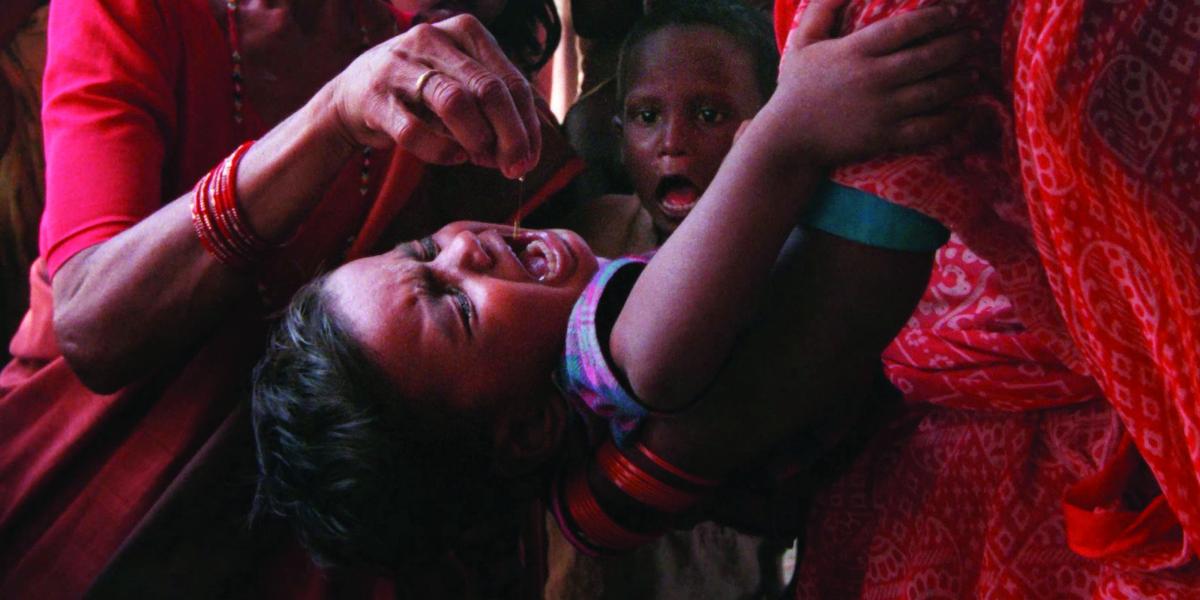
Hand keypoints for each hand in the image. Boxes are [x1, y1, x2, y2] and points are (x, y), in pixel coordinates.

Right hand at [329, 14, 540, 177]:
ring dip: (476, 140)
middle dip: (510, 136)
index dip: (527, 125)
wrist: (353, 95)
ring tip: (480, 158)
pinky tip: (452, 157)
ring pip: (455, 103)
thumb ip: (495, 109)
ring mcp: (401, 65)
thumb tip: (525, 152)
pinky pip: (415, 132)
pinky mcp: (376, 98)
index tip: (530, 158)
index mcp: (465, 32)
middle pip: (488, 90)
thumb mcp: (461, 82)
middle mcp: (433, 40)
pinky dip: (440, 151)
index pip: (512, 80)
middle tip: (515, 168)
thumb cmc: (421, 91)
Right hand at [768, 0, 975, 163]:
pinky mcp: (885, 137)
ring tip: (974, 72)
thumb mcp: (803, 42)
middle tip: (973, 39)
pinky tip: (966, 111)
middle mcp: (872, 78)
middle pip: (929, 56)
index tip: (955, 13)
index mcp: (855, 51)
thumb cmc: (795, 89)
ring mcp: (882, 110)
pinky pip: (929, 128)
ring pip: (935, 91)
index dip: (937, 17)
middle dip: (958, 44)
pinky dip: (953, 119)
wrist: (787, 140)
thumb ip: (822, 9)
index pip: (907, 27)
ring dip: (962, 79)